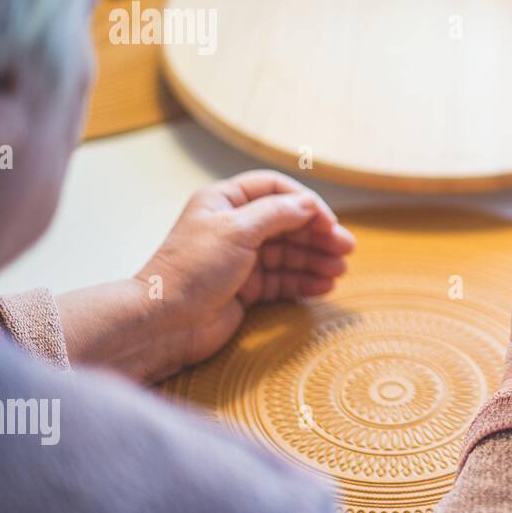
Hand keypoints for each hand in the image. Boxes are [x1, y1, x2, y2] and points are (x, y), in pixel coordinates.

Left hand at [60, 170, 354, 382]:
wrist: (166, 322)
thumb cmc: (193, 270)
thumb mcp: (237, 231)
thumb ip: (277, 214)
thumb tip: (309, 205)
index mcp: (225, 202)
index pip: (275, 190)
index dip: (305, 203)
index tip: (328, 222)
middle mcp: (234, 227)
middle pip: (287, 223)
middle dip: (318, 235)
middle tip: (346, 249)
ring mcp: (240, 258)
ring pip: (288, 253)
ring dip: (315, 260)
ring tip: (339, 271)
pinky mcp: (245, 288)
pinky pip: (282, 280)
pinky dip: (303, 282)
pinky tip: (324, 286)